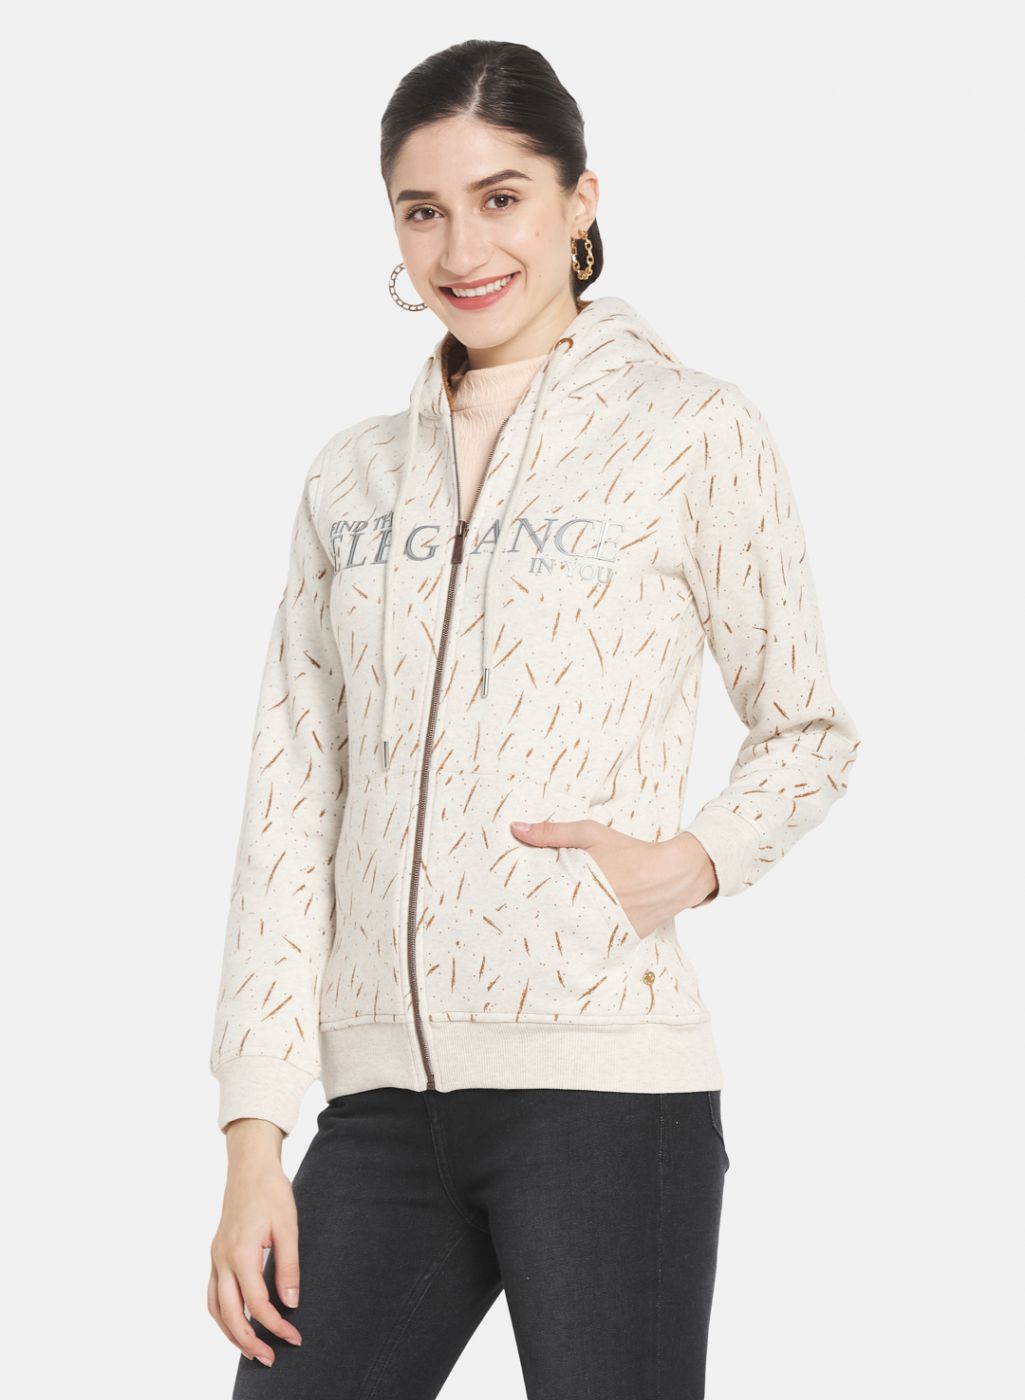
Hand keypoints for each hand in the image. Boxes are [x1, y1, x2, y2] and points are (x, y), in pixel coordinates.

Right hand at [208, 1119, 302, 1366]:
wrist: (249, 1167)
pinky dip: (222, 1315)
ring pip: (215, 1308)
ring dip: (231, 1333)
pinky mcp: (215, 1255)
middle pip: (230, 1314)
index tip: (294, 1337)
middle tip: (270, 1358)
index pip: (258, 1303)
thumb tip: (291, 1303)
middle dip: (249, 1341)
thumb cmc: (271, 1193)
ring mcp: (215, 1257)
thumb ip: (289, 1266)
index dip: (276, 1325)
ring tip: (252, 1349)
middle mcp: (222, 1259)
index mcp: (241, 1253)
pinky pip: (212, 1294)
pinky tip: (237, 1322)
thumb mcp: (288, 1227)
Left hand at [509, 819, 718, 937]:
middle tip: (517, 924)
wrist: (673, 874)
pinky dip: (583, 940)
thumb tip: (515, 828)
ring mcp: (604, 931)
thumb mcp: (590, 834)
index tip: (509, 908)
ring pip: (571, 937)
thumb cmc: (630, 851)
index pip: (540, 903)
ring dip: (558, 935)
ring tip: (537, 939)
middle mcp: (589, 914)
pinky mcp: (618, 941)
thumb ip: (553, 832)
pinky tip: (571, 940)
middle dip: (538, 924)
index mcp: (577, 889)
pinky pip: (593, 943)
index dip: (524, 906)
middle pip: (552, 924)